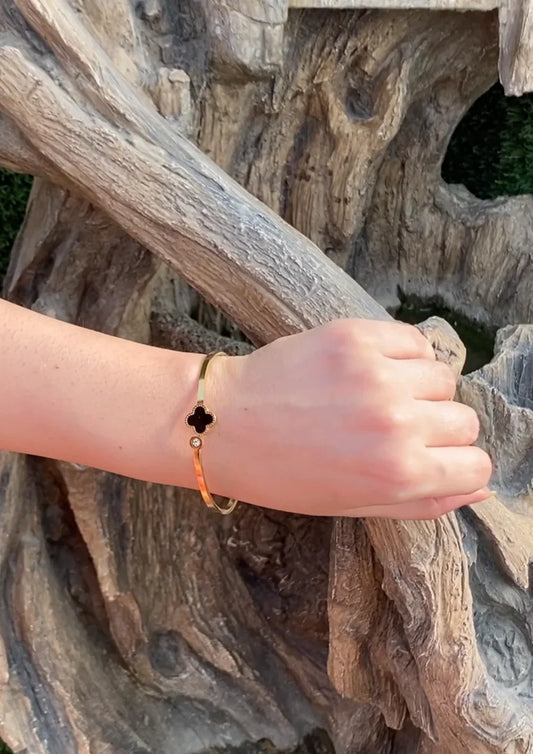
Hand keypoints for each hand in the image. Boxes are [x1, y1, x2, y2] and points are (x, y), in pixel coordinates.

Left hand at [209, 319, 491, 518]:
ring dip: (420, 390)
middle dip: (438, 431)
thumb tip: (479, 490)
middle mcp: (396, 424)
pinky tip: (371, 369)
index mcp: (399, 474)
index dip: (456, 465)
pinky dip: (403, 355)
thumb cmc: (284, 474)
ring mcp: (378, 375)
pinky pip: (414, 341)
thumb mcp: (355, 506)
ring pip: (443, 378)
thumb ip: (423, 503)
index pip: (477, 465)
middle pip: (465, 421)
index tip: (432, 459)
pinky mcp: (356, 337)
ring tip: (377, 397)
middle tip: (393, 430)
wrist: (223, 423)